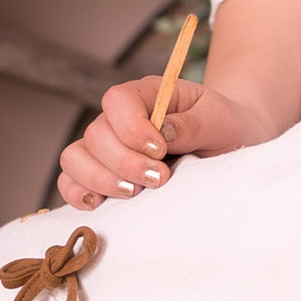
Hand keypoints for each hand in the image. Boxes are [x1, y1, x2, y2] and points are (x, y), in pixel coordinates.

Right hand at [57, 72, 270, 208]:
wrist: (230, 147)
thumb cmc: (226, 128)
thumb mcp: (222, 121)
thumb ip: (195, 124)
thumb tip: (163, 132)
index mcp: (148, 96)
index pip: (118, 101)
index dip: (131, 128)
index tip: (160, 151)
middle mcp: (119, 120)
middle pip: (96, 135)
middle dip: (125, 162)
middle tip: (160, 179)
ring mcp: (107, 148)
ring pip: (75, 159)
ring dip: (101, 179)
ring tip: (135, 194)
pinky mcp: (102, 175)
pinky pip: (70, 182)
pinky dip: (78, 194)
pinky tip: (102, 204)